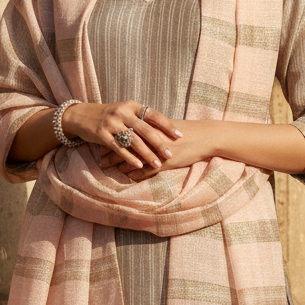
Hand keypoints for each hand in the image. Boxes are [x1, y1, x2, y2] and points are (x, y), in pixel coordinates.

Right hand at [62, 100, 181, 170]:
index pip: (153, 115)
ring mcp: (111, 123)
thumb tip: (164, 130)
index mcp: (132, 106)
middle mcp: (122, 112)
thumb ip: (141, 119)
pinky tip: (139, 166)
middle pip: (145, 129)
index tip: (179, 135)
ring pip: (133, 140)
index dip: (167, 125)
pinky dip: (130, 158)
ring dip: (146, 153)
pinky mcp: (102, 134)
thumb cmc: (109, 116)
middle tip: (170, 154)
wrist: (82, 115)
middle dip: (159, 143)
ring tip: (157, 164)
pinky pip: (118, 148)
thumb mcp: (125, 112)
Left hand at [100, 118, 218, 179]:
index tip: (103, 143)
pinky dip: (134, 175)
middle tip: (100, 159)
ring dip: (119, 166)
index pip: (125, 133)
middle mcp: (149, 139)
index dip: (113, 139)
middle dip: (110, 153)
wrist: (203, 137)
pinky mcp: (163, 163)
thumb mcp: (167, 127)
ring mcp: (155, 152)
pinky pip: (145, 171)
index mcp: (149, 127)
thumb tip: (141, 130)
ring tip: (108, 169)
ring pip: (131, 160)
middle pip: (124, 146)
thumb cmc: (186, 132)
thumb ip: (152, 128)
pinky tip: (127, 178)